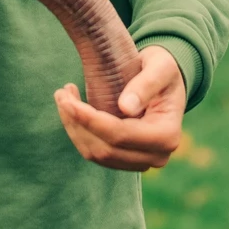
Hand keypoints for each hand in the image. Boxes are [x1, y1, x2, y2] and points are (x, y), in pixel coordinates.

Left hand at [54, 45, 186, 171]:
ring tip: (63, 97)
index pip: (120, 135)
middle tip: (61, 93)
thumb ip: (145, 85)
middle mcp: (157, 156)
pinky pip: (96, 153)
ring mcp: (141, 161)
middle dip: (77, 123)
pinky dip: (79, 133)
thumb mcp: (160, 67)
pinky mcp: (126, 160)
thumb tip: (125, 108)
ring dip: (74, 128)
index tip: (68, 99)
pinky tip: (72, 109)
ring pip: (96, 155)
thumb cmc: (163, 69)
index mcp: (167, 135)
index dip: (90, 120)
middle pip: (105, 150)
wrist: (166, 81)